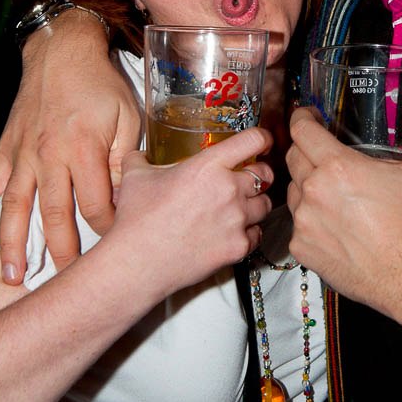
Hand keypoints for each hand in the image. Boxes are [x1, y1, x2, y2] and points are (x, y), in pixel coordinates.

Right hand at [0, 12, 140, 283]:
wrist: (62, 50)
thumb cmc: (101, 85)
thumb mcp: (127, 117)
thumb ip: (124, 159)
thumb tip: (126, 197)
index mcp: (84, 149)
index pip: (96, 205)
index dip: (107, 229)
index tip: (115, 245)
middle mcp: (49, 156)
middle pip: (55, 215)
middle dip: (62, 253)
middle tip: (65, 286)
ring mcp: (23, 155)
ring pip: (16, 208)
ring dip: (14, 244)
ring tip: (12, 278)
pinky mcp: (5, 150)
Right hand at [111, 127, 274, 296]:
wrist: (137, 263)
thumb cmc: (137, 220)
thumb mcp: (135, 176)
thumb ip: (142, 158)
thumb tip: (141, 155)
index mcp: (208, 166)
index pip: (253, 140)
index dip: (262, 138)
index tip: (262, 142)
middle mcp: (228, 189)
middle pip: (266, 174)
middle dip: (260, 174)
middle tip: (247, 179)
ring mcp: (236, 219)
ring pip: (265, 205)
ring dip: (255, 204)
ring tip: (237, 208)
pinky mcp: (238, 246)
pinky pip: (257, 233)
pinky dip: (248, 232)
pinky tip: (231, 232)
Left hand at [286, 98, 401, 307]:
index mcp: (337, 166)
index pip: (302, 130)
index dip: (303, 119)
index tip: (308, 117)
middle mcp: (314, 190)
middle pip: (293, 157)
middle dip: (305, 150)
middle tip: (322, 153)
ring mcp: (304, 221)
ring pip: (294, 191)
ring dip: (307, 186)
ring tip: (332, 192)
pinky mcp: (302, 247)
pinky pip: (296, 225)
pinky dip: (309, 220)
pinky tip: (332, 224)